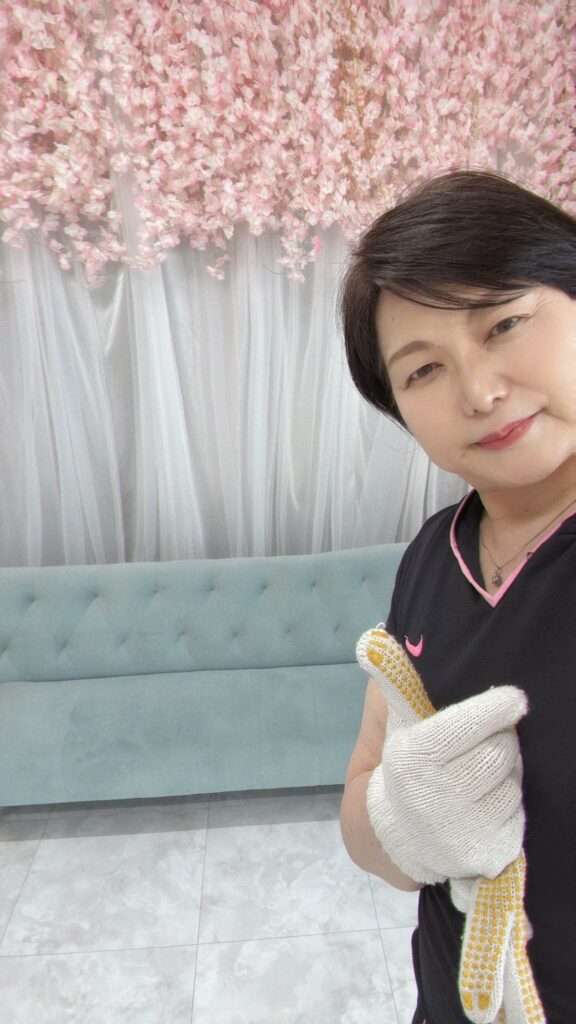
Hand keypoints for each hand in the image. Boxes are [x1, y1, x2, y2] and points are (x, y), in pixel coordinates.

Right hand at [367, 685, 527, 883]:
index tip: (514, 697)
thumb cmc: (398, 763)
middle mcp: (434, 798)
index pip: (466, 726)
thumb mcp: (389, 722)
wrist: (389, 834)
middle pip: (499, 753)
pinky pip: (517, 816)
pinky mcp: (481, 856)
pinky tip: (489, 796)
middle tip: (495, 734)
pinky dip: (509, 802)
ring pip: (513, 784)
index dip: (496, 708)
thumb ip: (393, 682)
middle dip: (502, 738)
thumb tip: (378, 639)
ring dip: (507, 771)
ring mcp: (458, 832)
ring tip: (486, 766)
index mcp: (411, 759)